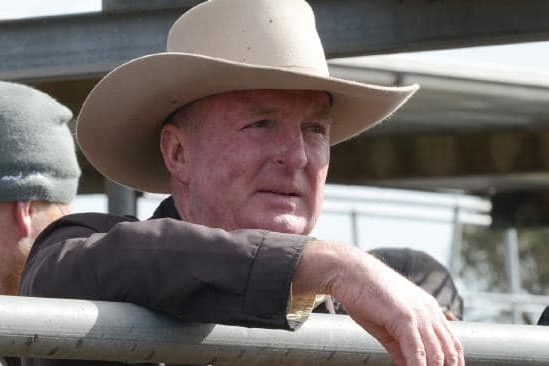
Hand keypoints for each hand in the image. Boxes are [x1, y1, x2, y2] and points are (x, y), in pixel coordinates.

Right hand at [293, 241, 463, 365]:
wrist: (349, 271)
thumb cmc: (365, 295)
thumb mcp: (387, 324)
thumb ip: (401, 347)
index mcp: (429, 309)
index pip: (452, 344)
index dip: (453, 364)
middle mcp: (430, 311)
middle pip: (449, 352)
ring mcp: (418, 313)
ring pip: (435, 354)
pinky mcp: (404, 317)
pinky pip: (417, 350)